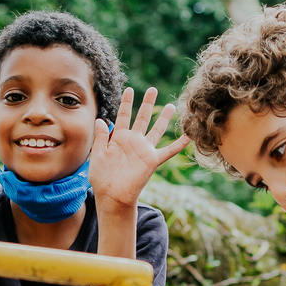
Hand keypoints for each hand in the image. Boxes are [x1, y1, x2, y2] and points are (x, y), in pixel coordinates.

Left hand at [89, 87, 188, 208]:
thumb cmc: (102, 178)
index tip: (130, 89)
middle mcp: (133, 141)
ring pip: (156, 129)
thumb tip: (101, 119)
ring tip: (171, 105)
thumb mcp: (97, 155)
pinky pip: (169, 151)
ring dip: (163, 118)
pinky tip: (188, 136)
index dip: (127, 103)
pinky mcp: (152, 160)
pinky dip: (179, 144)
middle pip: (142, 118)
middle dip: (147, 103)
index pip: (123, 116)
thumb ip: (100, 137)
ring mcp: (144, 150)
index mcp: (119, 138)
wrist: (112, 196)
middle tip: (153, 89)